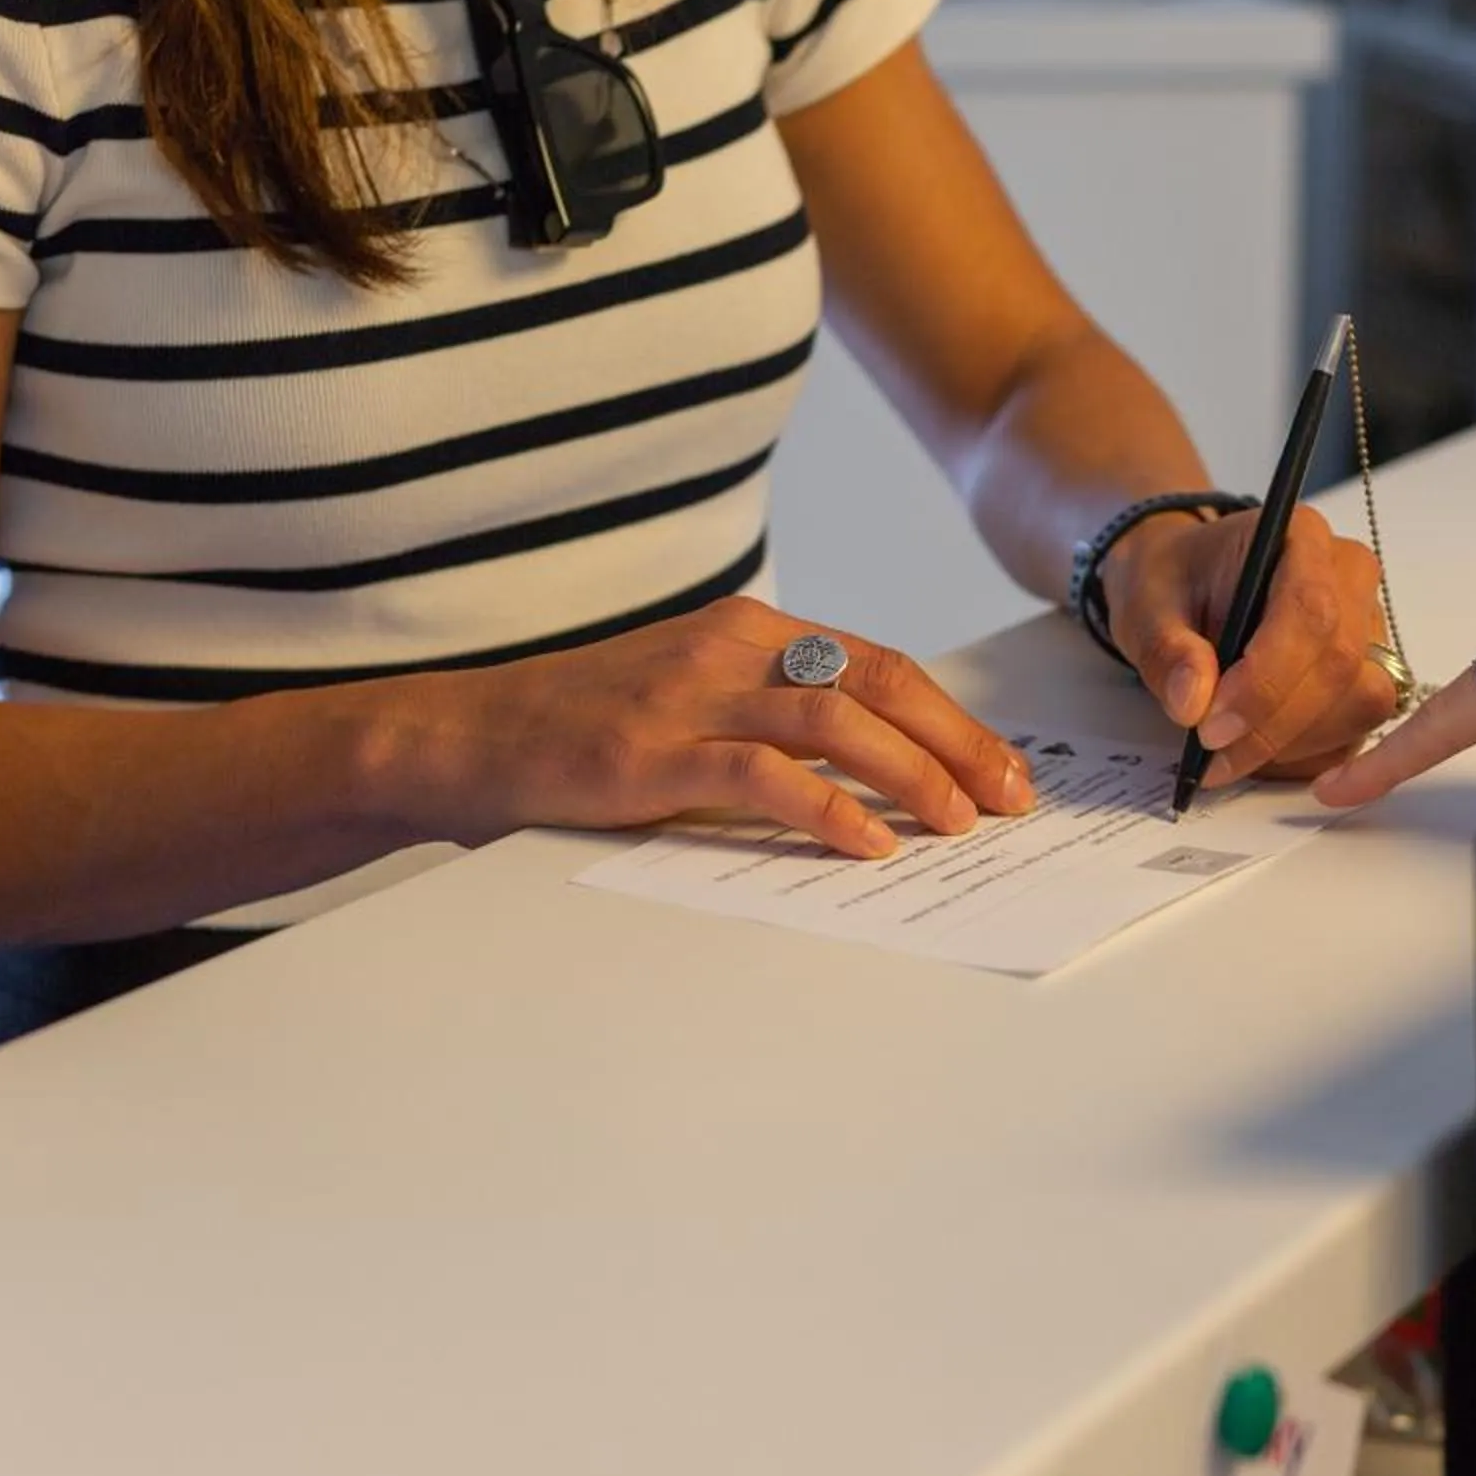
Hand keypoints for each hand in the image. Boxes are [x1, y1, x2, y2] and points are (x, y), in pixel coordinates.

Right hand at [407, 597, 1033, 857]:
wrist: (463, 735)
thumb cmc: (583, 732)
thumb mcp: (691, 705)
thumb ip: (770, 721)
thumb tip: (874, 775)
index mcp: (748, 631)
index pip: (880, 664)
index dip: (953, 718)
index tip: (1004, 770)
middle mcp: (729, 648)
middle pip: (878, 681)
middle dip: (959, 743)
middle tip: (1011, 801)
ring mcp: (689, 696)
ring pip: (835, 719)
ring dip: (912, 772)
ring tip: (959, 823)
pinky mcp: (652, 753)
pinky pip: (761, 774)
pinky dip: (827, 808)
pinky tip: (870, 844)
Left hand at [1100, 505, 1398, 787]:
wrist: (1188, 583)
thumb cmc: (1175, 583)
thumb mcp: (1146, 606)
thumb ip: (1168, 650)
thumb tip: (1192, 703)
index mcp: (1301, 536)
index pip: (1309, 610)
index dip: (1266, 679)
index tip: (1212, 726)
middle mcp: (1349, 576)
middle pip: (1339, 662)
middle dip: (1273, 723)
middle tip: (1211, 754)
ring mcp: (1368, 627)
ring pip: (1359, 701)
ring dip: (1292, 744)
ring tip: (1228, 753)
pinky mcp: (1369, 673)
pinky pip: (1358, 728)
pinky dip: (1307, 754)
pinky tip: (1257, 753)